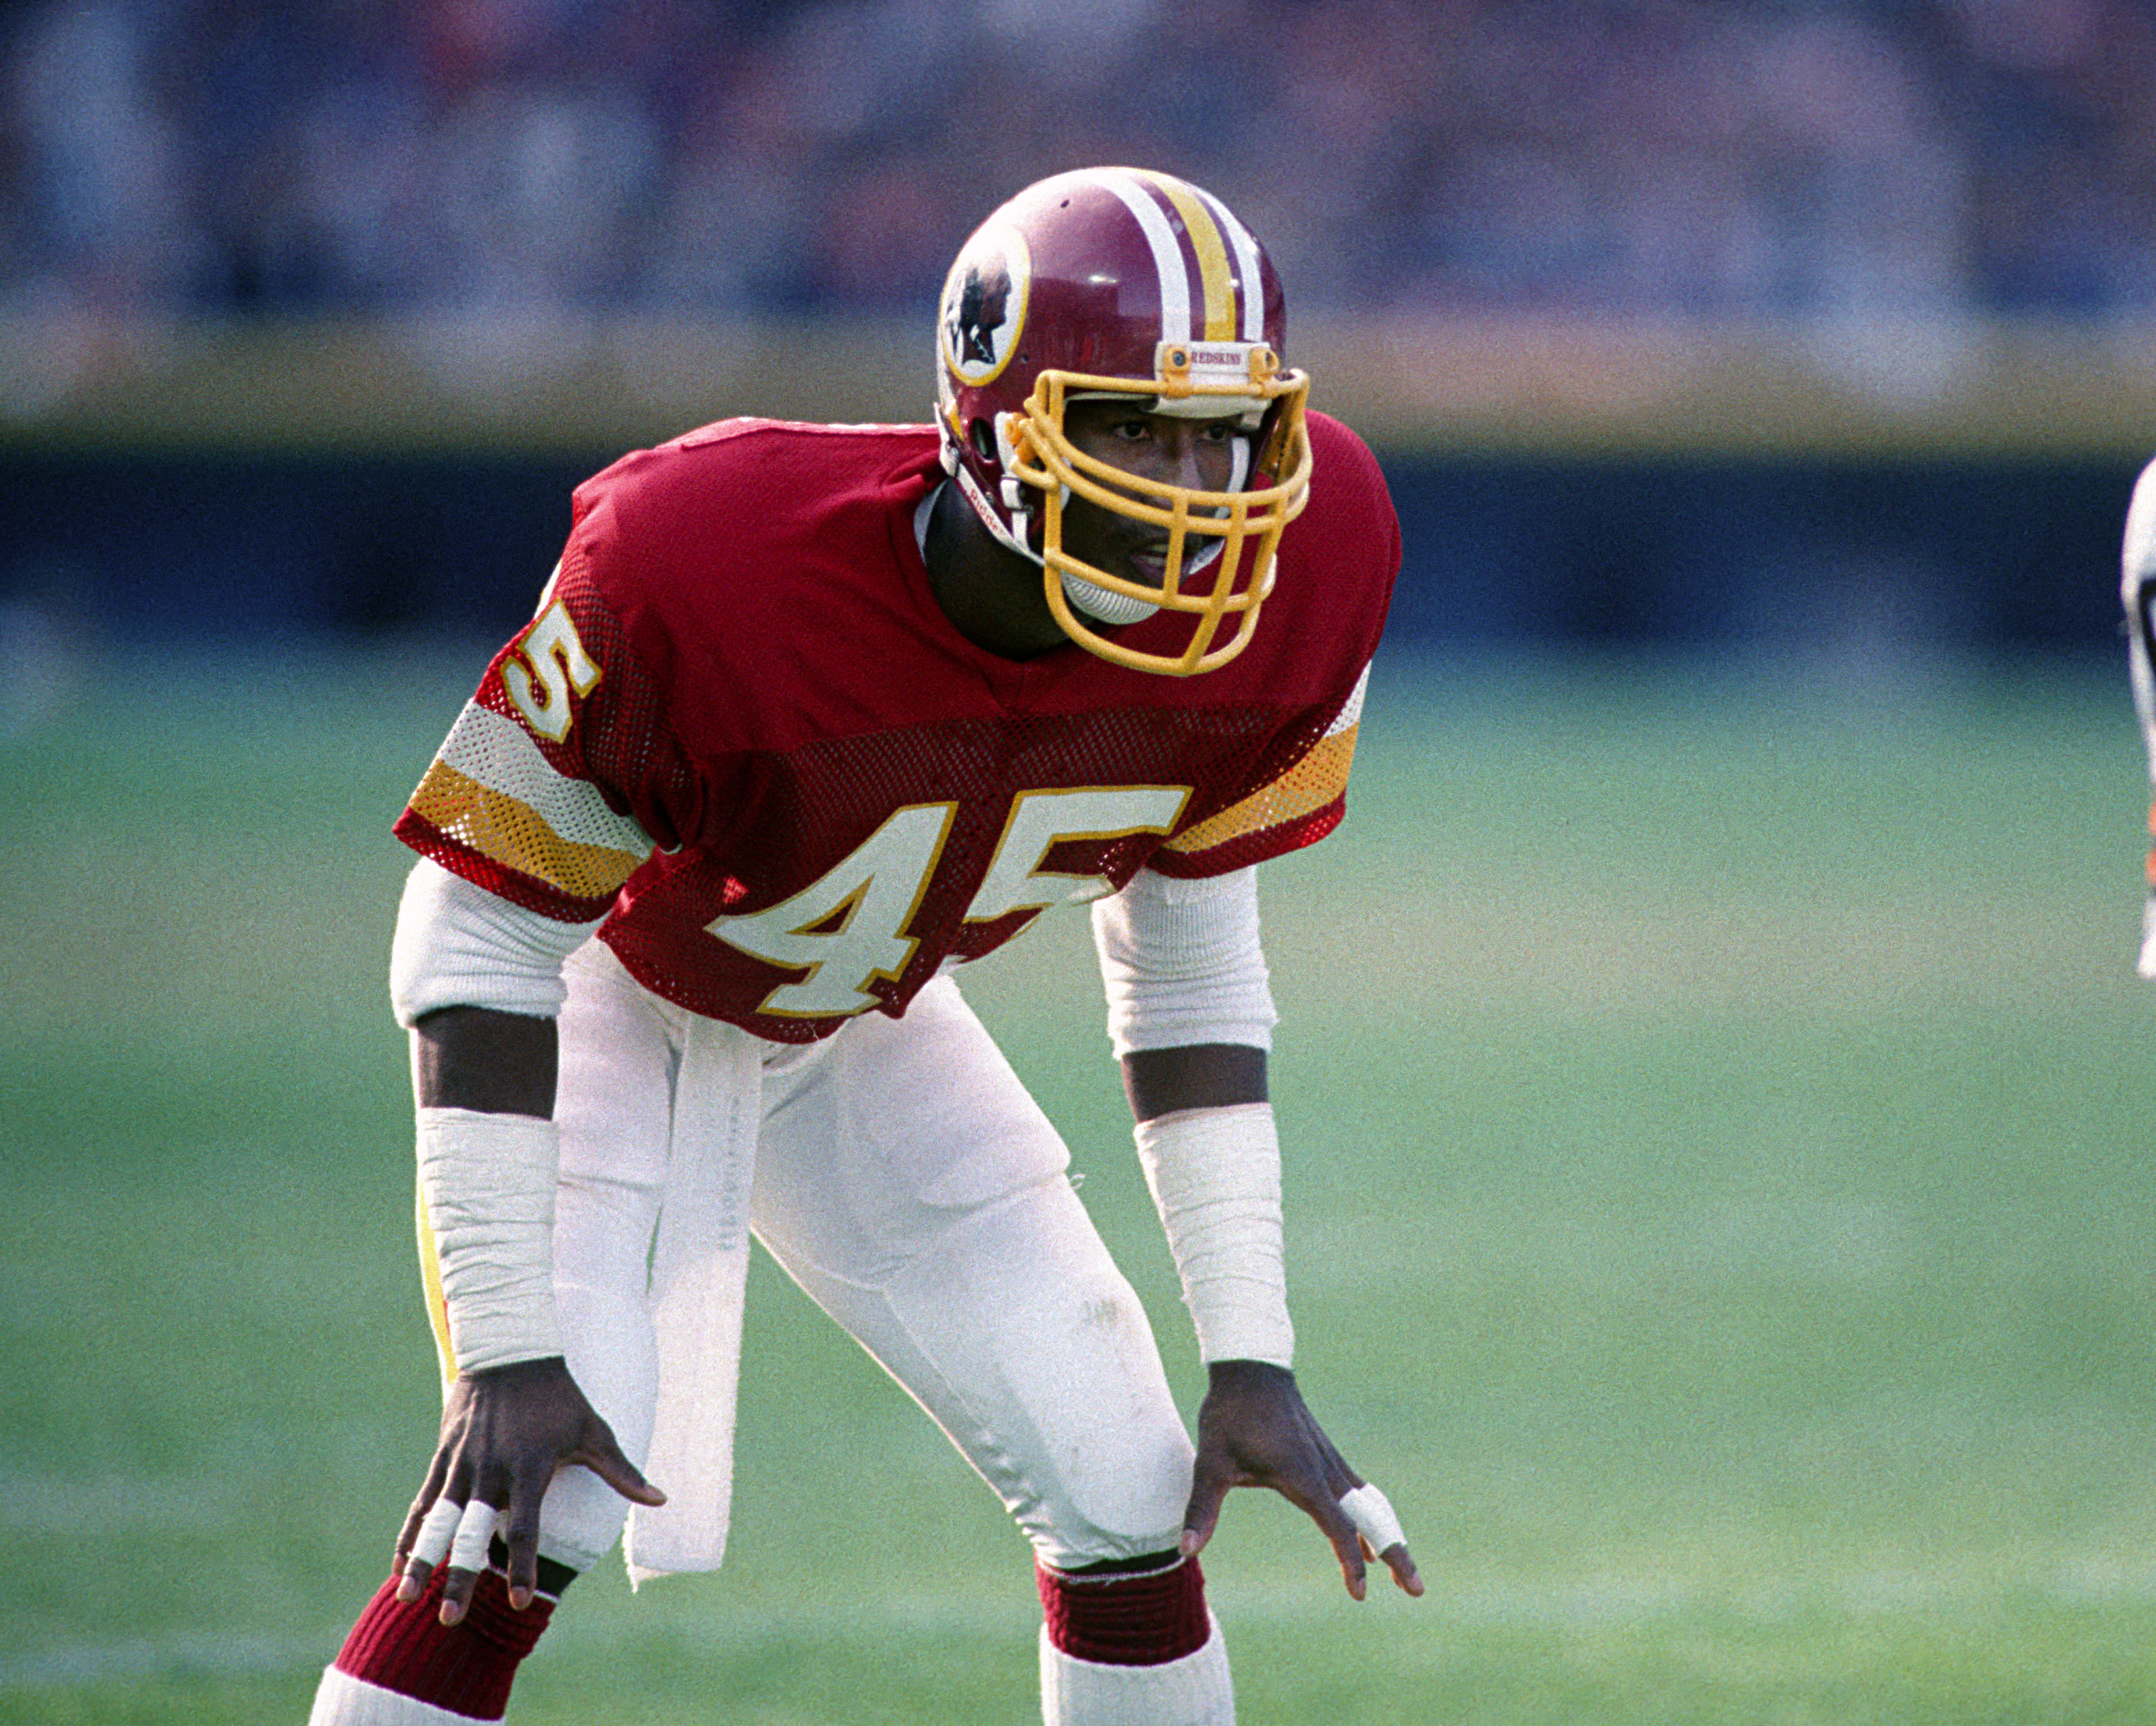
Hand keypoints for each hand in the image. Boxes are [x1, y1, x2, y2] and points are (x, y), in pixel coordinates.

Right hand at [391, 1355, 663, 1624]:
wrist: (511, 1353)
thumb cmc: (560, 1397)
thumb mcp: (593, 1431)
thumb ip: (622, 1471)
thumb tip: (660, 1499)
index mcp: (530, 1467)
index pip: (524, 1527)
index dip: (521, 1565)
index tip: (519, 1599)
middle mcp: (492, 1469)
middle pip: (471, 1533)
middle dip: (460, 1577)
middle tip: (450, 1619)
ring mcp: (463, 1463)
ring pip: (438, 1521)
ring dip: (422, 1560)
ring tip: (406, 1598)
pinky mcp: (444, 1454)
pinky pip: (423, 1500)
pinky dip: (411, 1532)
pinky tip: (399, 1563)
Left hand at [1180, 1359, 1422, 1601]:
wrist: (1252, 1369)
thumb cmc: (1230, 1414)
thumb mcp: (1211, 1462)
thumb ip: (1202, 1508)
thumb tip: (1186, 1549)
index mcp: (1302, 1476)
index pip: (1336, 1526)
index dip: (1350, 1561)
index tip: (1359, 1592)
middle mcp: (1324, 1470)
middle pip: (1370, 1520)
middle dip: (1395, 1554)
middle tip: (1417, 1589)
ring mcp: (1329, 1461)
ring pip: (1369, 1507)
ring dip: (1388, 1539)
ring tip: (1401, 1574)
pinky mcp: (1326, 1455)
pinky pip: (1358, 1492)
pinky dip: (1371, 1517)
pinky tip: (1372, 1536)